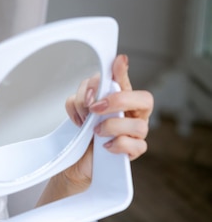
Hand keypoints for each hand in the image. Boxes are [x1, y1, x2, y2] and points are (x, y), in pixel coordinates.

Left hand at [63, 54, 153, 185]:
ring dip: (111, 126)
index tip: (118, 61)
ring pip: (139, 125)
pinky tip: (105, 145)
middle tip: (95, 108)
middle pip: (144, 99)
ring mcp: (136, 134)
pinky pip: (135, 146)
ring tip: (95, 131)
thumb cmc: (83, 134)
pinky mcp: (134, 153)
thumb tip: (91, 95)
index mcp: (119, 99)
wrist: (76, 161)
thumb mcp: (78, 110)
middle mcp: (132, 114)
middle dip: (118, 100)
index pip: (125, 81)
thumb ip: (83, 97)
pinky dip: (117, 144)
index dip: (124, 71)